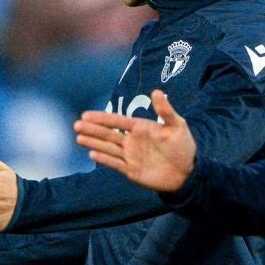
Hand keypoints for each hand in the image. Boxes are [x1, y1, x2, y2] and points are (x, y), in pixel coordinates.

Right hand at [73, 90, 196, 192]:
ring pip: (108, 148)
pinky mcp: (131, 170)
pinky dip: (104, 159)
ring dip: (93, 143)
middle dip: (92, 129)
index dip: (102, 118)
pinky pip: (115, 164)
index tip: (86, 114)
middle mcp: (132, 141)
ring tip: (79, 137)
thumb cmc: (184, 147)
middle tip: (76, 125)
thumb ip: (166, 111)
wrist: (188, 173)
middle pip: (108, 134)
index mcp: (141, 128)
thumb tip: (156, 91)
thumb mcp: (177, 126)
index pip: (117, 121)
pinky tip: (92, 154)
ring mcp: (131, 156)